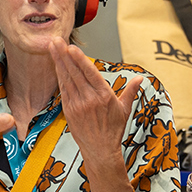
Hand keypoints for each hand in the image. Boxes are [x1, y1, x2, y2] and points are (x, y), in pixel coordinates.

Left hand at [49, 38, 141, 191]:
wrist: (100, 151)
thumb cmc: (113, 131)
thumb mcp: (125, 110)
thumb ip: (130, 92)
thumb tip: (140, 79)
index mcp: (105, 96)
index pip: (90, 74)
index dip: (79, 60)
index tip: (71, 48)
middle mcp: (90, 100)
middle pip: (75, 73)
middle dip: (64, 55)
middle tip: (55, 40)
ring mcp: (77, 105)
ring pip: (66, 79)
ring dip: (58, 62)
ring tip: (52, 47)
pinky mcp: (69, 111)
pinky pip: (63, 90)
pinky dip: (59, 76)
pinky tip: (56, 65)